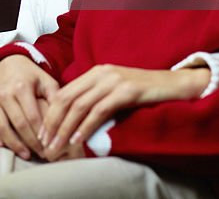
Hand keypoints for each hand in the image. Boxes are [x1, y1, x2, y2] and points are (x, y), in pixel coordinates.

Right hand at [0, 55, 58, 159]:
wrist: (8, 63)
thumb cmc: (30, 76)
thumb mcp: (46, 81)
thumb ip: (55, 98)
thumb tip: (63, 120)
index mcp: (21, 87)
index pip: (33, 117)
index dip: (41, 134)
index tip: (50, 146)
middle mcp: (4, 93)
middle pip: (18, 125)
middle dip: (31, 143)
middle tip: (42, 154)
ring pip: (1, 128)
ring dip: (14, 144)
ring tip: (26, 155)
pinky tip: (1, 146)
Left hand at [41, 65, 208, 158]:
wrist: (175, 84)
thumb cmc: (144, 92)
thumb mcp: (115, 91)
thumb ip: (96, 98)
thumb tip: (73, 120)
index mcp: (95, 72)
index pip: (64, 93)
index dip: (50, 114)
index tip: (43, 134)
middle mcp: (101, 73)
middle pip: (67, 99)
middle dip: (53, 123)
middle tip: (46, 144)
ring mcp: (114, 80)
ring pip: (80, 106)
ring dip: (66, 128)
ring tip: (58, 146)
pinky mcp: (127, 90)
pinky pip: (100, 110)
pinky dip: (86, 126)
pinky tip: (79, 139)